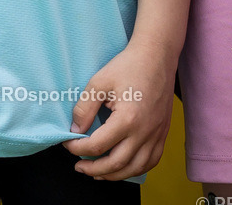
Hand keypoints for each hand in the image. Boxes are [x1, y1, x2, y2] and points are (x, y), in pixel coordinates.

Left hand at [62, 43, 173, 179]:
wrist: (157, 55)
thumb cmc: (128, 65)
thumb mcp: (100, 81)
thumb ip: (85, 108)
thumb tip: (75, 131)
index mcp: (127, 119)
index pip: (97, 146)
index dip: (78, 148)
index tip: (68, 144)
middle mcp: (144, 132)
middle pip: (116, 164)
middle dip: (93, 169)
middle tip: (79, 166)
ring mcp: (156, 134)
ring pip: (135, 168)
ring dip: (114, 175)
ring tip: (98, 172)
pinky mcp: (163, 132)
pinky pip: (152, 161)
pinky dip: (136, 169)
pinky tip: (124, 166)